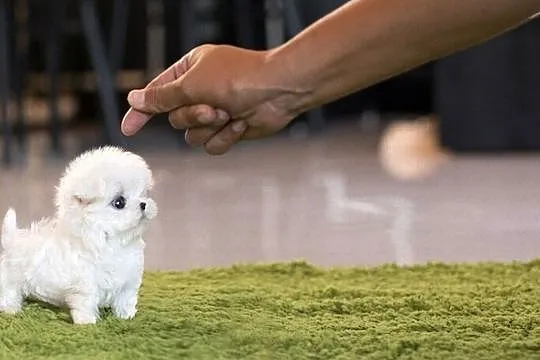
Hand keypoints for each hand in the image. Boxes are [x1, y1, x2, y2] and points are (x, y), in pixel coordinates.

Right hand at [121, 45, 296, 154]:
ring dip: (209, 128)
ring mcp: (216, 112)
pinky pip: (212, 145)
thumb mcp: (191, 85)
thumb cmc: (238, 78)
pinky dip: (225, 137)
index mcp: (188, 71)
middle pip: (175, 119)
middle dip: (193, 117)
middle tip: (212, 108)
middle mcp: (200, 91)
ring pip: (193, 136)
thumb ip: (161, 97)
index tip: (128, 129)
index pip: (156, 94)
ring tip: (229, 114)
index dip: (141, 112)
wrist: (278, 91)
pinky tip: (241, 124)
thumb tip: (134, 98)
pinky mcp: (229, 129)